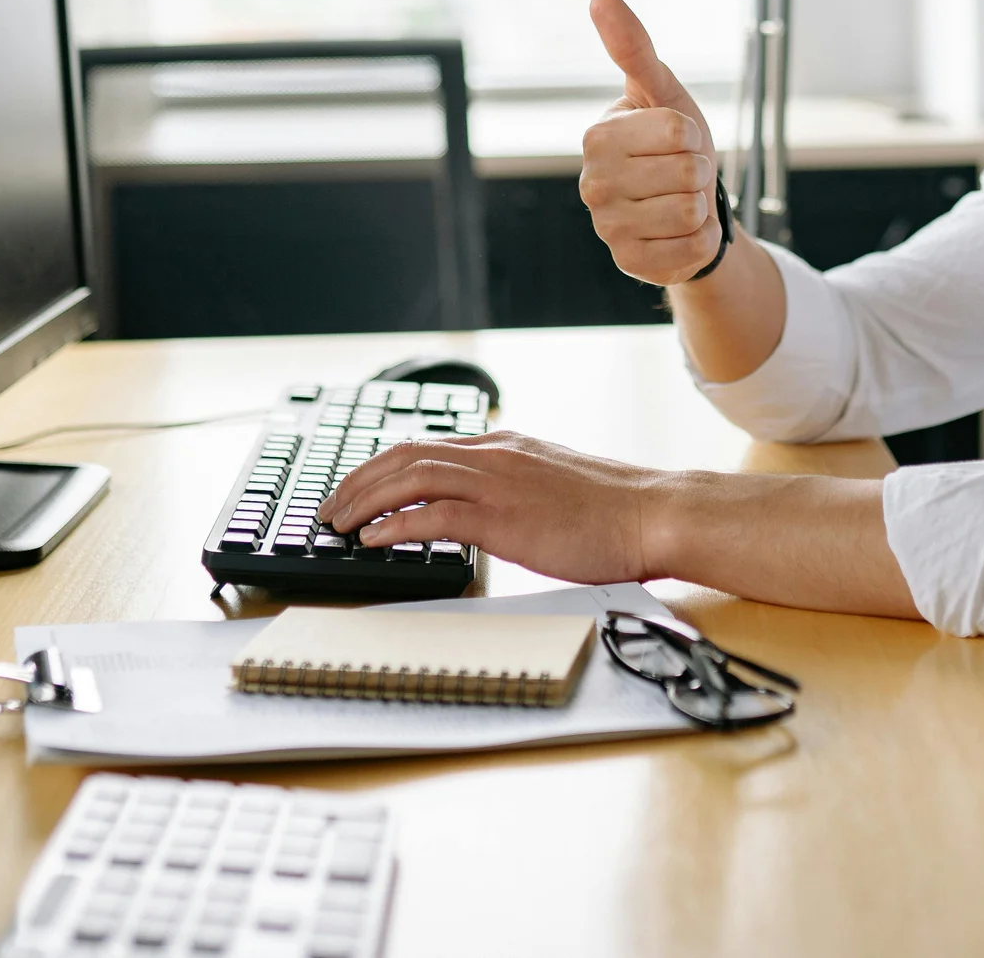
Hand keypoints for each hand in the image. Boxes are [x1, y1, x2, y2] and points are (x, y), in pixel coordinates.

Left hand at [317, 431, 675, 586]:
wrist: (652, 514)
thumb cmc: (611, 511)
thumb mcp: (550, 483)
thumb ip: (512, 486)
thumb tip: (479, 509)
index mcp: (504, 446)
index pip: (425, 445)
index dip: (380, 465)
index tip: (355, 487)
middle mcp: (494, 455)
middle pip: (405, 455)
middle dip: (359, 480)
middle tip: (330, 508)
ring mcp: (498, 484)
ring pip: (411, 478)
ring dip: (366, 501)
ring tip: (340, 524)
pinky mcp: (504, 518)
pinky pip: (435, 515)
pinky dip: (397, 525)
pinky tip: (375, 539)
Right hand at [581, 0, 724, 285]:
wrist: (686, 204)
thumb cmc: (673, 142)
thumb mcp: (662, 92)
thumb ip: (633, 47)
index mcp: (598, 137)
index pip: (678, 131)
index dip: (693, 135)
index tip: (679, 140)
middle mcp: (592, 184)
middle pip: (686, 173)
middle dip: (699, 172)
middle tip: (682, 175)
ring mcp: (608, 228)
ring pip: (689, 213)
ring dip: (700, 208)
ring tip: (680, 201)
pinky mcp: (629, 264)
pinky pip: (691, 251)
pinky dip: (699, 241)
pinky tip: (680, 234)